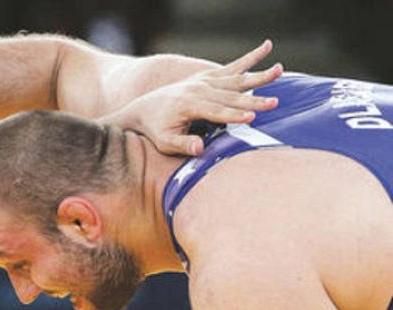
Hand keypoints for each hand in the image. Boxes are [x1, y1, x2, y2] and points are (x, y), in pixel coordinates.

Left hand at [102, 40, 282, 155]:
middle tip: (274, 103)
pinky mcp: (209, 77)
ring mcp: (204, 81)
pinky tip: (268, 47)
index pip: (216, 112)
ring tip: (280, 70)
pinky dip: (251, 58)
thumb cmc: (156, 130)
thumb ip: (182, 144)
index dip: (233, 116)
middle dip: (253, 101)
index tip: (251, 119)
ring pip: (236, 79)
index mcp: (189, 105)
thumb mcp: (164, 142)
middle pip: (231, 96)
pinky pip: (233, 67)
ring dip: (259, 76)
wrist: (144, 108)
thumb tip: (200, 148)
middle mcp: (198, 89)